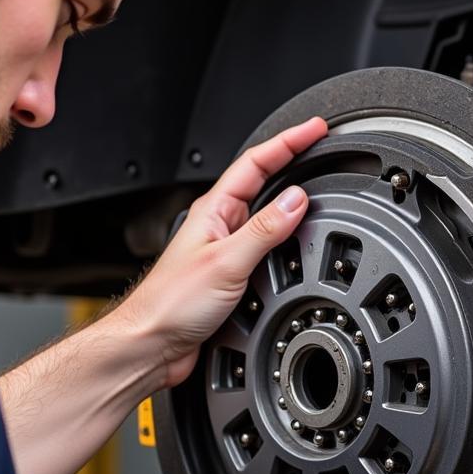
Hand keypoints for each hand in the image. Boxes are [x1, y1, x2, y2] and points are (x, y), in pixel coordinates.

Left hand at [118, 117, 327, 387]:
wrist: (151, 344)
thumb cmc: (171, 304)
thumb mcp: (226, 262)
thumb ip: (264, 230)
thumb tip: (297, 199)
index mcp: (214, 210)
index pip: (257, 162)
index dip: (288, 142)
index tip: (315, 128)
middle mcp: (219, 225)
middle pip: (262, 182)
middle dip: (293, 162)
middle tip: (321, 149)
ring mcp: (224, 248)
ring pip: (264, 214)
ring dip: (290, 200)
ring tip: (316, 186)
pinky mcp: (230, 274)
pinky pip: (264, 245)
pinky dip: (285, 237)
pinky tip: (294, 241)